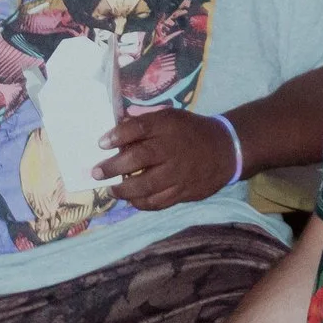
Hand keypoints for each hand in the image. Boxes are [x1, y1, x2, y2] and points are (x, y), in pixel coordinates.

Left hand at [97, 108, 237, 209]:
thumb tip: (115, 133)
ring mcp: (178, 173)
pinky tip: (132, 199)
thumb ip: (145, 124)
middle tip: (97, 172)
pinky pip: (157, 202)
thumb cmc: (191, 131)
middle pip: (138, 158)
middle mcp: (172, 149)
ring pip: (145, 186)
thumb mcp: (171, 118)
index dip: (117, 135)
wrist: (226, 149)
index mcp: (169, 126)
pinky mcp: (183, 191)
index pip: (139, 127)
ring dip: (123, 190)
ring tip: (112, 190)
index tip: (101, 143)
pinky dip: (141, 203)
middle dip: (112, 166)